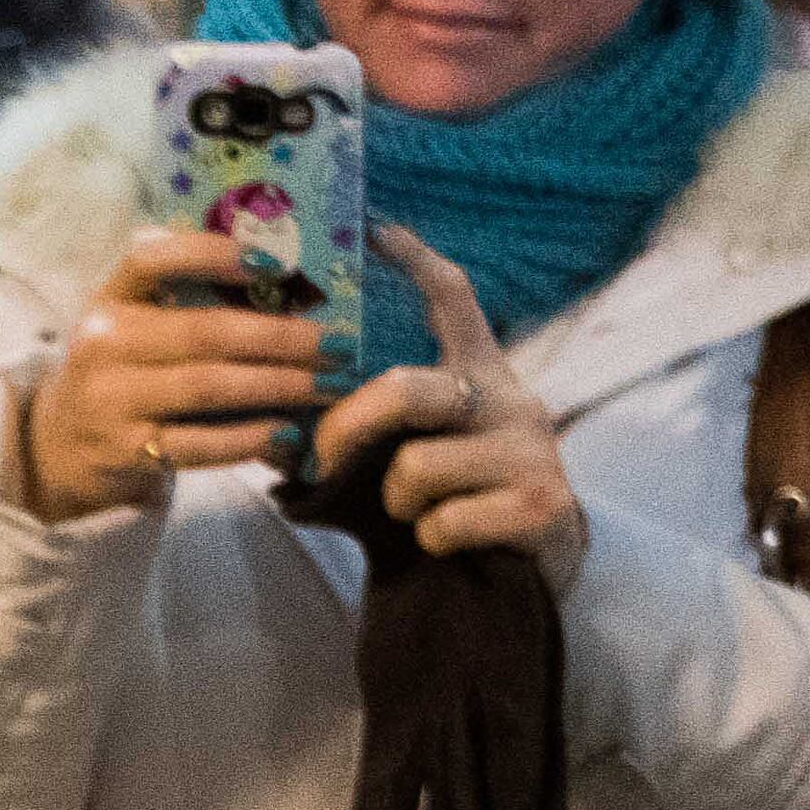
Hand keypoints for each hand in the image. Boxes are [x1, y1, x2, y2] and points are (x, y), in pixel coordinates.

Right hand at [18, 227, 332, 520]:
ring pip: (209, 387)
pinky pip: (198, 443)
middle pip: (204, 332)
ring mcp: (111, 400)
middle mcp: (103, 344)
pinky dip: (248, 437)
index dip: (211, 254)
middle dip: (281, 337)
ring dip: (278, 385)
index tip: (274, 261)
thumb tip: (287, 283)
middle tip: (338, 344)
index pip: (150, 260)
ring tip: (327, 386)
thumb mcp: (134, 328)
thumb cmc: (123, 375)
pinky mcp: (125, 450)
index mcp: (109, 300)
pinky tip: (287, 431)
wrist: (62, 447)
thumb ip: (185, 303)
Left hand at [304, 227, 583, 591]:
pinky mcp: (541, 505)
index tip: (378, 230)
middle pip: (407, 390)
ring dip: (395, 502)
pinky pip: (444, 521)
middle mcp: (512, 400)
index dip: (417, 263)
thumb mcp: (406, 454)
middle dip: (347, 429)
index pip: (454, 301)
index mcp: (476, 375)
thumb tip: (268, 419)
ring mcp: (532, 451)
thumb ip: (360, 428)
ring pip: (416, 467)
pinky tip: (449, 541)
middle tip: (324, 459)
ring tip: (417, 511)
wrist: (518, 579)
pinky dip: (429, 539)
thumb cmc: (448, 502)